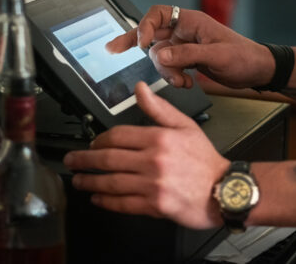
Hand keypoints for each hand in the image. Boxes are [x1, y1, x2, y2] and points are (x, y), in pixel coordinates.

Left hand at [63, 81, 229, 228]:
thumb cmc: (204, 159)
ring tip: (79, 181)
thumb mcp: (185, 126)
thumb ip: (159, 108)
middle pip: (108, 159)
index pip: (118, 136)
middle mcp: (153, 161)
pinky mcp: (154, 206)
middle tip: (72, 161)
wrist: (223, 190)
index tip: (92, 143)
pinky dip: (106, 202)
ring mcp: (152, 185)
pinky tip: (98, 199)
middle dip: (85, 160)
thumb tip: (141, 88)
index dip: (100, 139)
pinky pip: (122, 203)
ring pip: (111, 182)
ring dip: (90, 182)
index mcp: (159, 138)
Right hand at [105, 5, 273, 89]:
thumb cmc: (244, 57)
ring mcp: (185, 46)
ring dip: (165, 71)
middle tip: (112, 49)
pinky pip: (168, 67)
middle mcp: (185, 32)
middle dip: (137, 44)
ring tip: (182, 80)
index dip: (145, 26)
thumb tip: (159, 55)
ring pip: (159, 56)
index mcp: (192, 21)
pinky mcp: (187, 60)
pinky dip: (172, 77)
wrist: (257, 71)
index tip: (141, 44)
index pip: (159, 14)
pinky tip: (185, 82)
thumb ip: (187, 55)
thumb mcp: (216, 55)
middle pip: (151, 34)